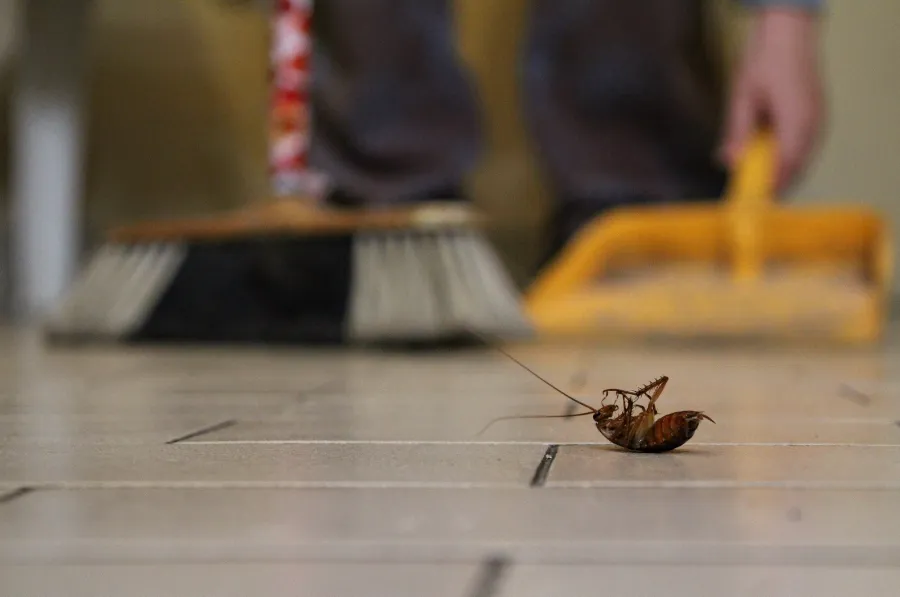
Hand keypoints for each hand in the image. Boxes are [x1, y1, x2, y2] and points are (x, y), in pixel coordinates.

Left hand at [720, 8, 824, 192]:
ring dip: (781, 171)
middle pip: (797, 166)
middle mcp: (812, 124)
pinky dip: (787, 157)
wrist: (787, 35)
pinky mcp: (815, 117)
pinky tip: (767, 160)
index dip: (772, 186)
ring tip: (757, 183)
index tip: (754, 203)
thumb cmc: (763, 62)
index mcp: (796, 120)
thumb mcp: (742, 98)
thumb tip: (729, 162)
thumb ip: (737, 132)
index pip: (787, 164)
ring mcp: (817, 120)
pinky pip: (803, 146)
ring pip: (801, 158)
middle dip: (775, 184)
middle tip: (752, 199)